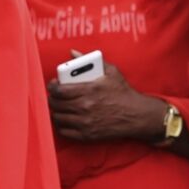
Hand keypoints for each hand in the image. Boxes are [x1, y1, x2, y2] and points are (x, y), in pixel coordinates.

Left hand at [47, 63, 163, 142]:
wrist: (136, 115)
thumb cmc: (123, 93)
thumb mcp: (111, 71)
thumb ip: (90, 60)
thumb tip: (73, 53)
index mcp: (89, 90)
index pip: (59, 90)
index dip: (52, 87)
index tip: (53, 85)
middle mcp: (85, 107)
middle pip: (55, 104)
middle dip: (52, 98)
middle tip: (54, 96)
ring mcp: (85, 122)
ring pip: (58, 117)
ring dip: (56, 111)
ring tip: (58, 107)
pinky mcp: (87, 135)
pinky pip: (64, 131)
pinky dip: (61, 125)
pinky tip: (65, 119)